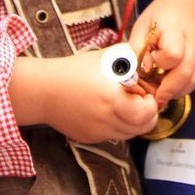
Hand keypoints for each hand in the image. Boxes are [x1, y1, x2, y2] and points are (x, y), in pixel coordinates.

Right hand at [8, 52, 158, 142]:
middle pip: (142, 128)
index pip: (146, 114)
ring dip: (133, 121)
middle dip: (147, 114)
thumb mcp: (106, 57)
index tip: (145, 93)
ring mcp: (97, 132)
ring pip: (129, 134)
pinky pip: (112, 136)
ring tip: (125, 103)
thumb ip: (131, 57)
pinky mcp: (90, 137)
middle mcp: (106, 120)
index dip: (151, 104)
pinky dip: (117, 125)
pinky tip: (108, 109)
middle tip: (140, 99)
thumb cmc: (73, 71)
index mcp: (111, 99)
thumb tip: (149, 61)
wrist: (43, 90)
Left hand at [130, 0, 194, 105]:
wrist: (189, 2)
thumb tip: (135, 73)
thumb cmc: (161, 15)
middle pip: (187, 72)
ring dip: (178, 91)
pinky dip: (185, 86)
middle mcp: (194, 40)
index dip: (161, 62)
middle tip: (156, 97)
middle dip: (169, 89)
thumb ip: (137, 48)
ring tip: (164, 94)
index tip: (152, 59)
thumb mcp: (143, 24)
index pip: (174, 53)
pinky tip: (173, 86)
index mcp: (175, 28)